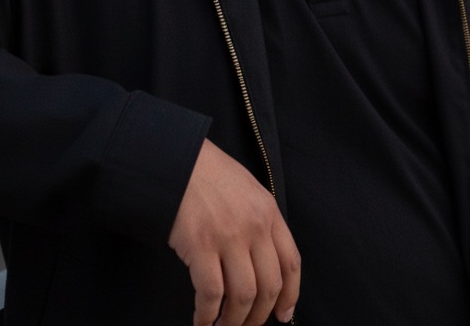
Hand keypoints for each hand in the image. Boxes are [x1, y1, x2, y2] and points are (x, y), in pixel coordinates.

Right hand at [169, 139, 300, 325]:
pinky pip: (211, 295)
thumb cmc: (209, 175)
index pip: (291, 263)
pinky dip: (207, 316)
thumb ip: (260, 222)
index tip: (283, 316)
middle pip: (269, 286)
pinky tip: (202, 321)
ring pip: (243, 297)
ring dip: (234, 322)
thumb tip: (264, 264)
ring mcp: (228, 236)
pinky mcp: (200, 246)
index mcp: (268, 212)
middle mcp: (254, 226)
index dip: (290, 296)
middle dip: (259, 317)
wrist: (178, 159)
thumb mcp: (248, 190)